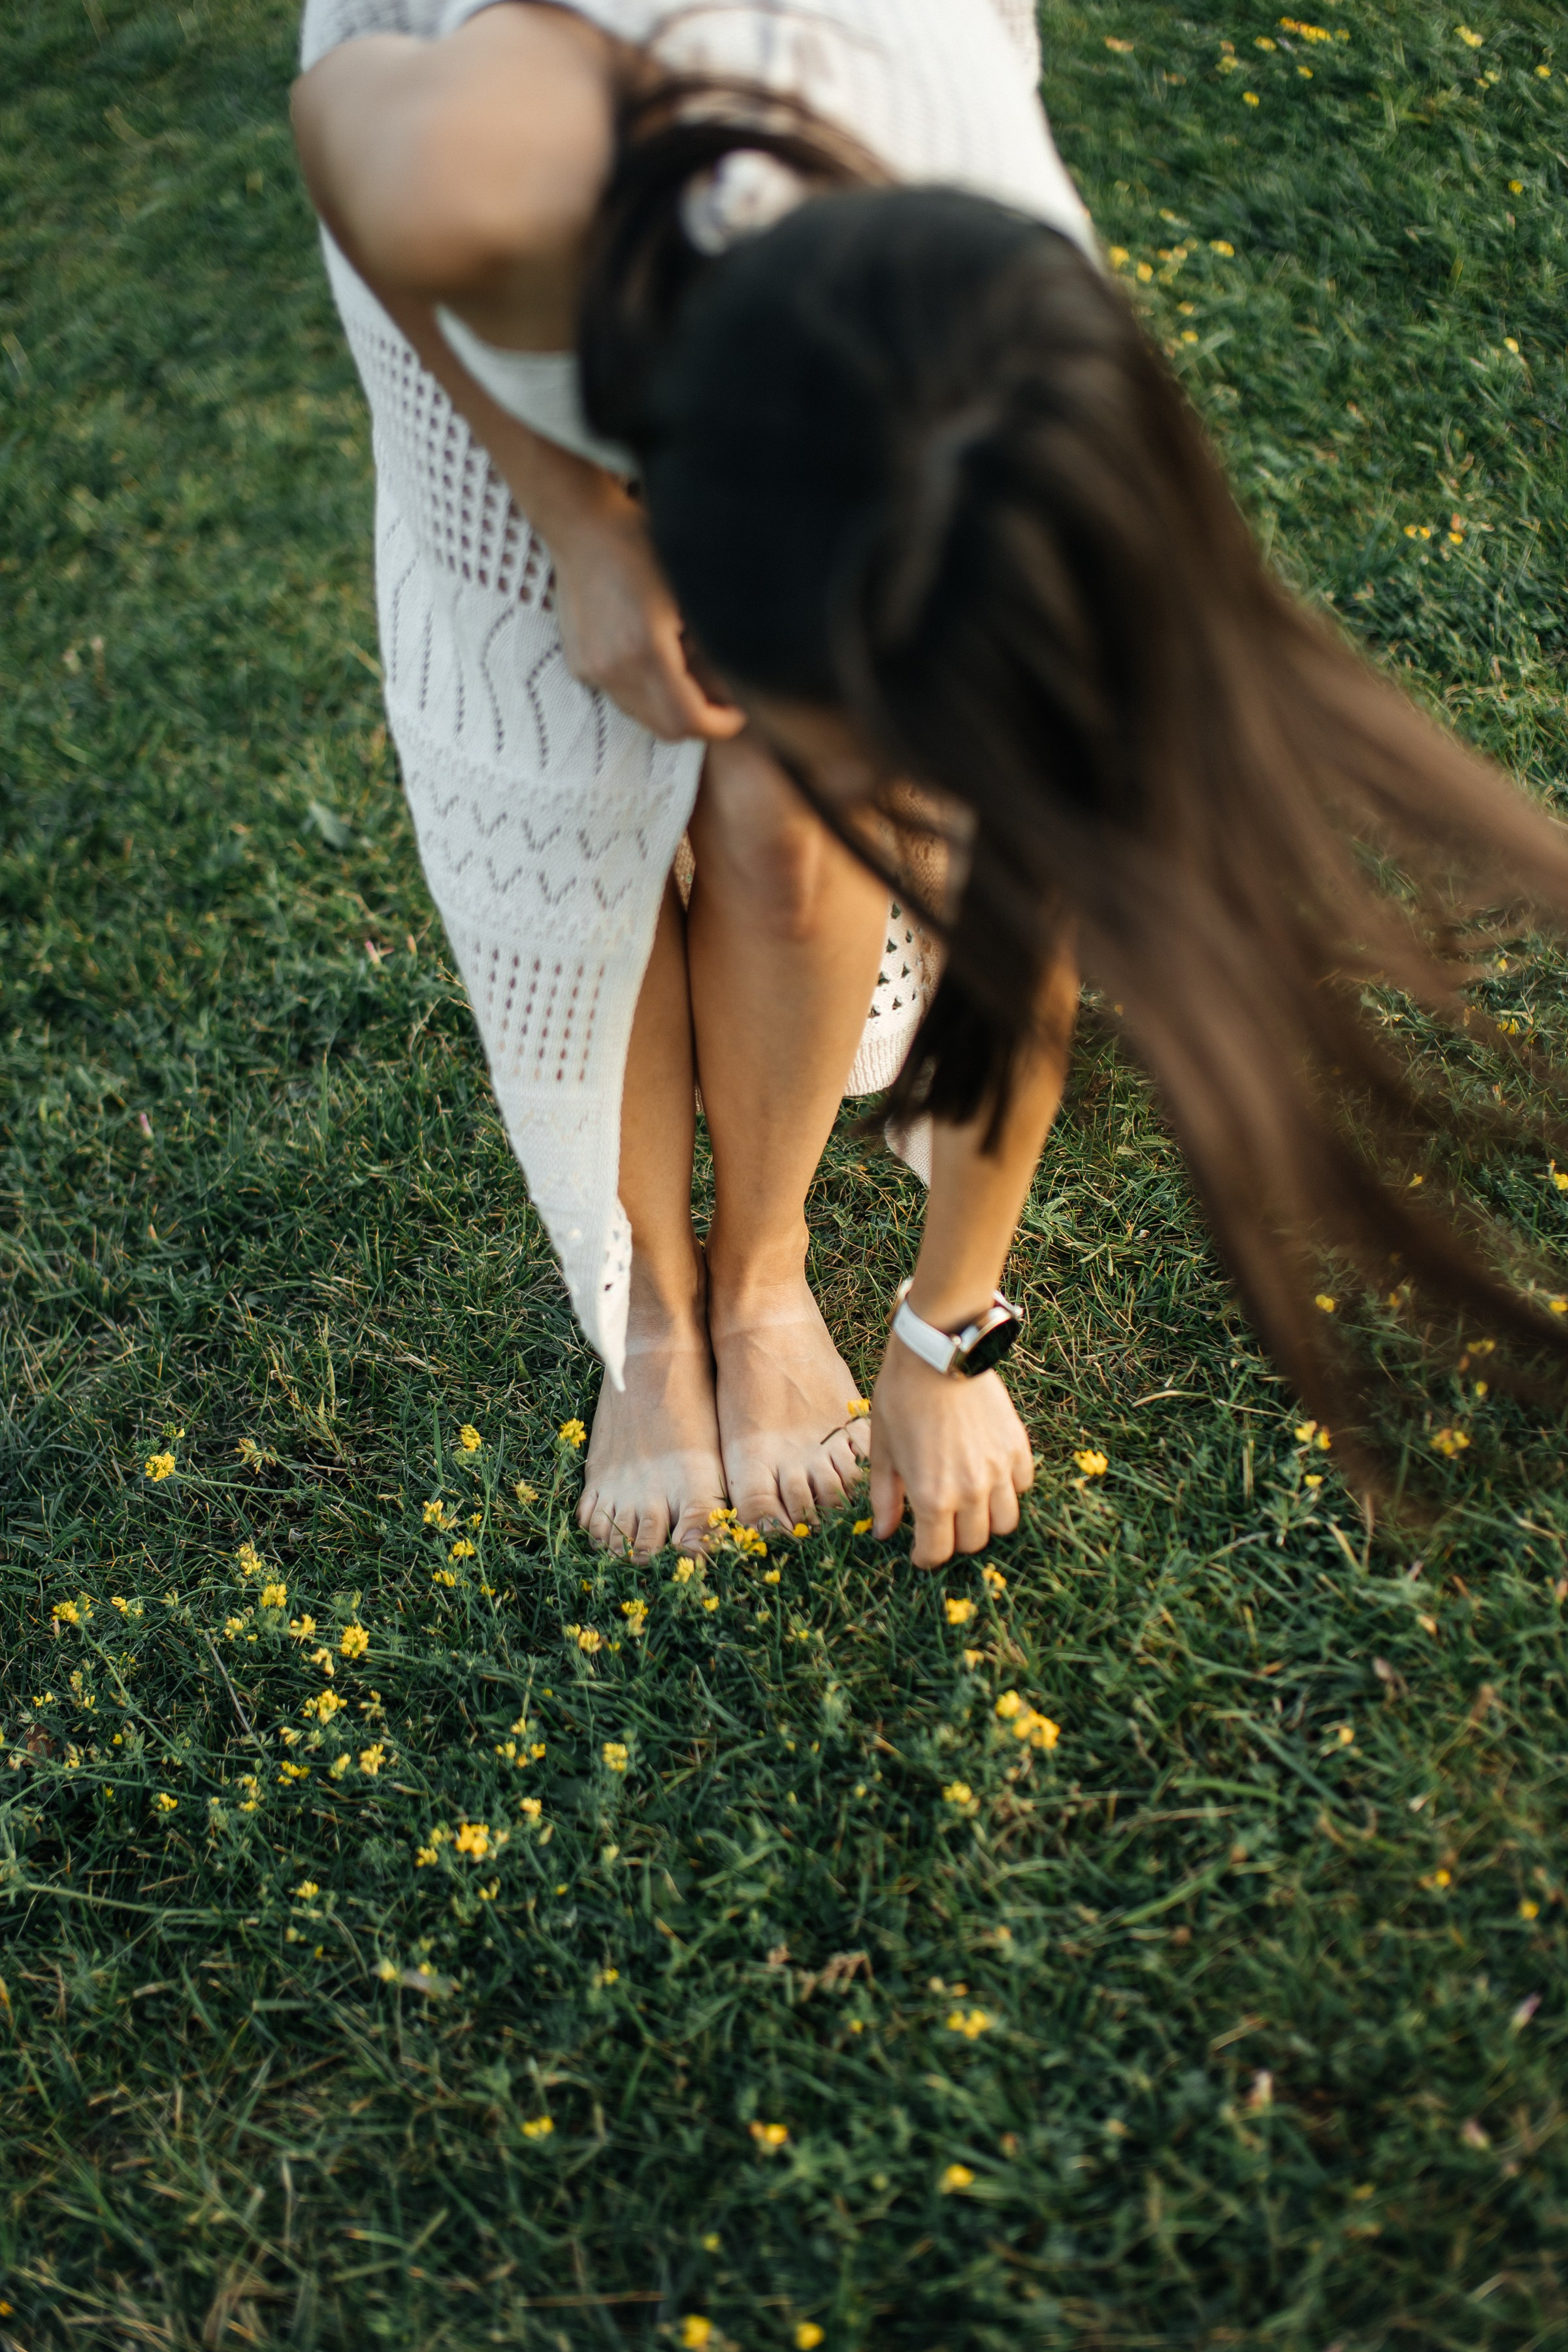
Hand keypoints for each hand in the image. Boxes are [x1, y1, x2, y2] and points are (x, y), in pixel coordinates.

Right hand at [549, 490, 744, 743]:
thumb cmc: (640, 544)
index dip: (721, 724)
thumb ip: (713, 643)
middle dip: (698, 722)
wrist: (580, 525)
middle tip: (722, 701)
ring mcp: (593, 670)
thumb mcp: (688, 589)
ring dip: (670, 709)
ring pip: (642, 717)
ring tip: (690, 675)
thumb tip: (736, 684)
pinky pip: (621, 697)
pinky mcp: (580, 665)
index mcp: (646, 649)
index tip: (739, 712)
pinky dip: (645, 693)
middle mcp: (615, 669)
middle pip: (666, 729)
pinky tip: (655, 660)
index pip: (689, 720)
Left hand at [868, 1336, 1034, 1567]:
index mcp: (931, 1495)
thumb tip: (884, 1533)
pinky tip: (989, 1476)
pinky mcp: (1017, 1447)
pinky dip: (1008, 1490)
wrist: (938, 1352)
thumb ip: (885, 1497)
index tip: (920, 1553)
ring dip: (987, 1521)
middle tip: (942, 1526)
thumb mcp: (884, 1450)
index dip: (926, 1558)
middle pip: (974, 1542)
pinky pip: (1022, 1486)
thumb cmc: (901, 1397)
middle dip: (955, 1541)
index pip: (937, 1552)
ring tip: (970, 1506)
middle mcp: (970, 1490)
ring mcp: (999, 1470)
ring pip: (1005, 1522)